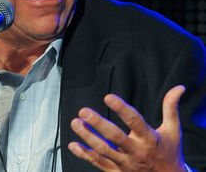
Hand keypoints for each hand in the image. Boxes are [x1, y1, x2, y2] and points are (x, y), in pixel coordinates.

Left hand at [68, 85, 187, 171]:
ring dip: (87, 137)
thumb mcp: (173, 130)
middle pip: (115, 137)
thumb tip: (178, 87)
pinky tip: (73, 145)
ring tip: (75, 123)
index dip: (121, 109)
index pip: (134, 121)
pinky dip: (85, 155)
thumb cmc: (169, 152)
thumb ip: (171, 108)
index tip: (108, 96)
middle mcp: (135, 152)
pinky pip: (98, 164)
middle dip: (98, 124)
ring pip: (103, 151)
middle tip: (83, 111)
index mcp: (149, 139)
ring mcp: (125, 164)